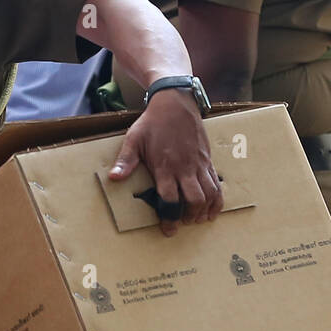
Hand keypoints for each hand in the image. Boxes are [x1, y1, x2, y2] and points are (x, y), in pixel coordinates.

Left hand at [108, 88, 221, 236]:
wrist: (175, 101)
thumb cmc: (152, 122)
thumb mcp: (134, 139)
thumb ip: (125, 161)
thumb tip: (113, 178)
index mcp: (165, 166)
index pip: (170, 199)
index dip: (170, 218)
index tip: (168, 229)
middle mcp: (184, 168)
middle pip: (195, 200)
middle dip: (190, 216)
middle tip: (183, 223)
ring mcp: (198, 164)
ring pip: (209, 193)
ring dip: (205, 209)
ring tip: (198, 218)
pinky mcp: (207, 159)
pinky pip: (216, 182)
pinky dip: (217, 198)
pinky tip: (212, 207)